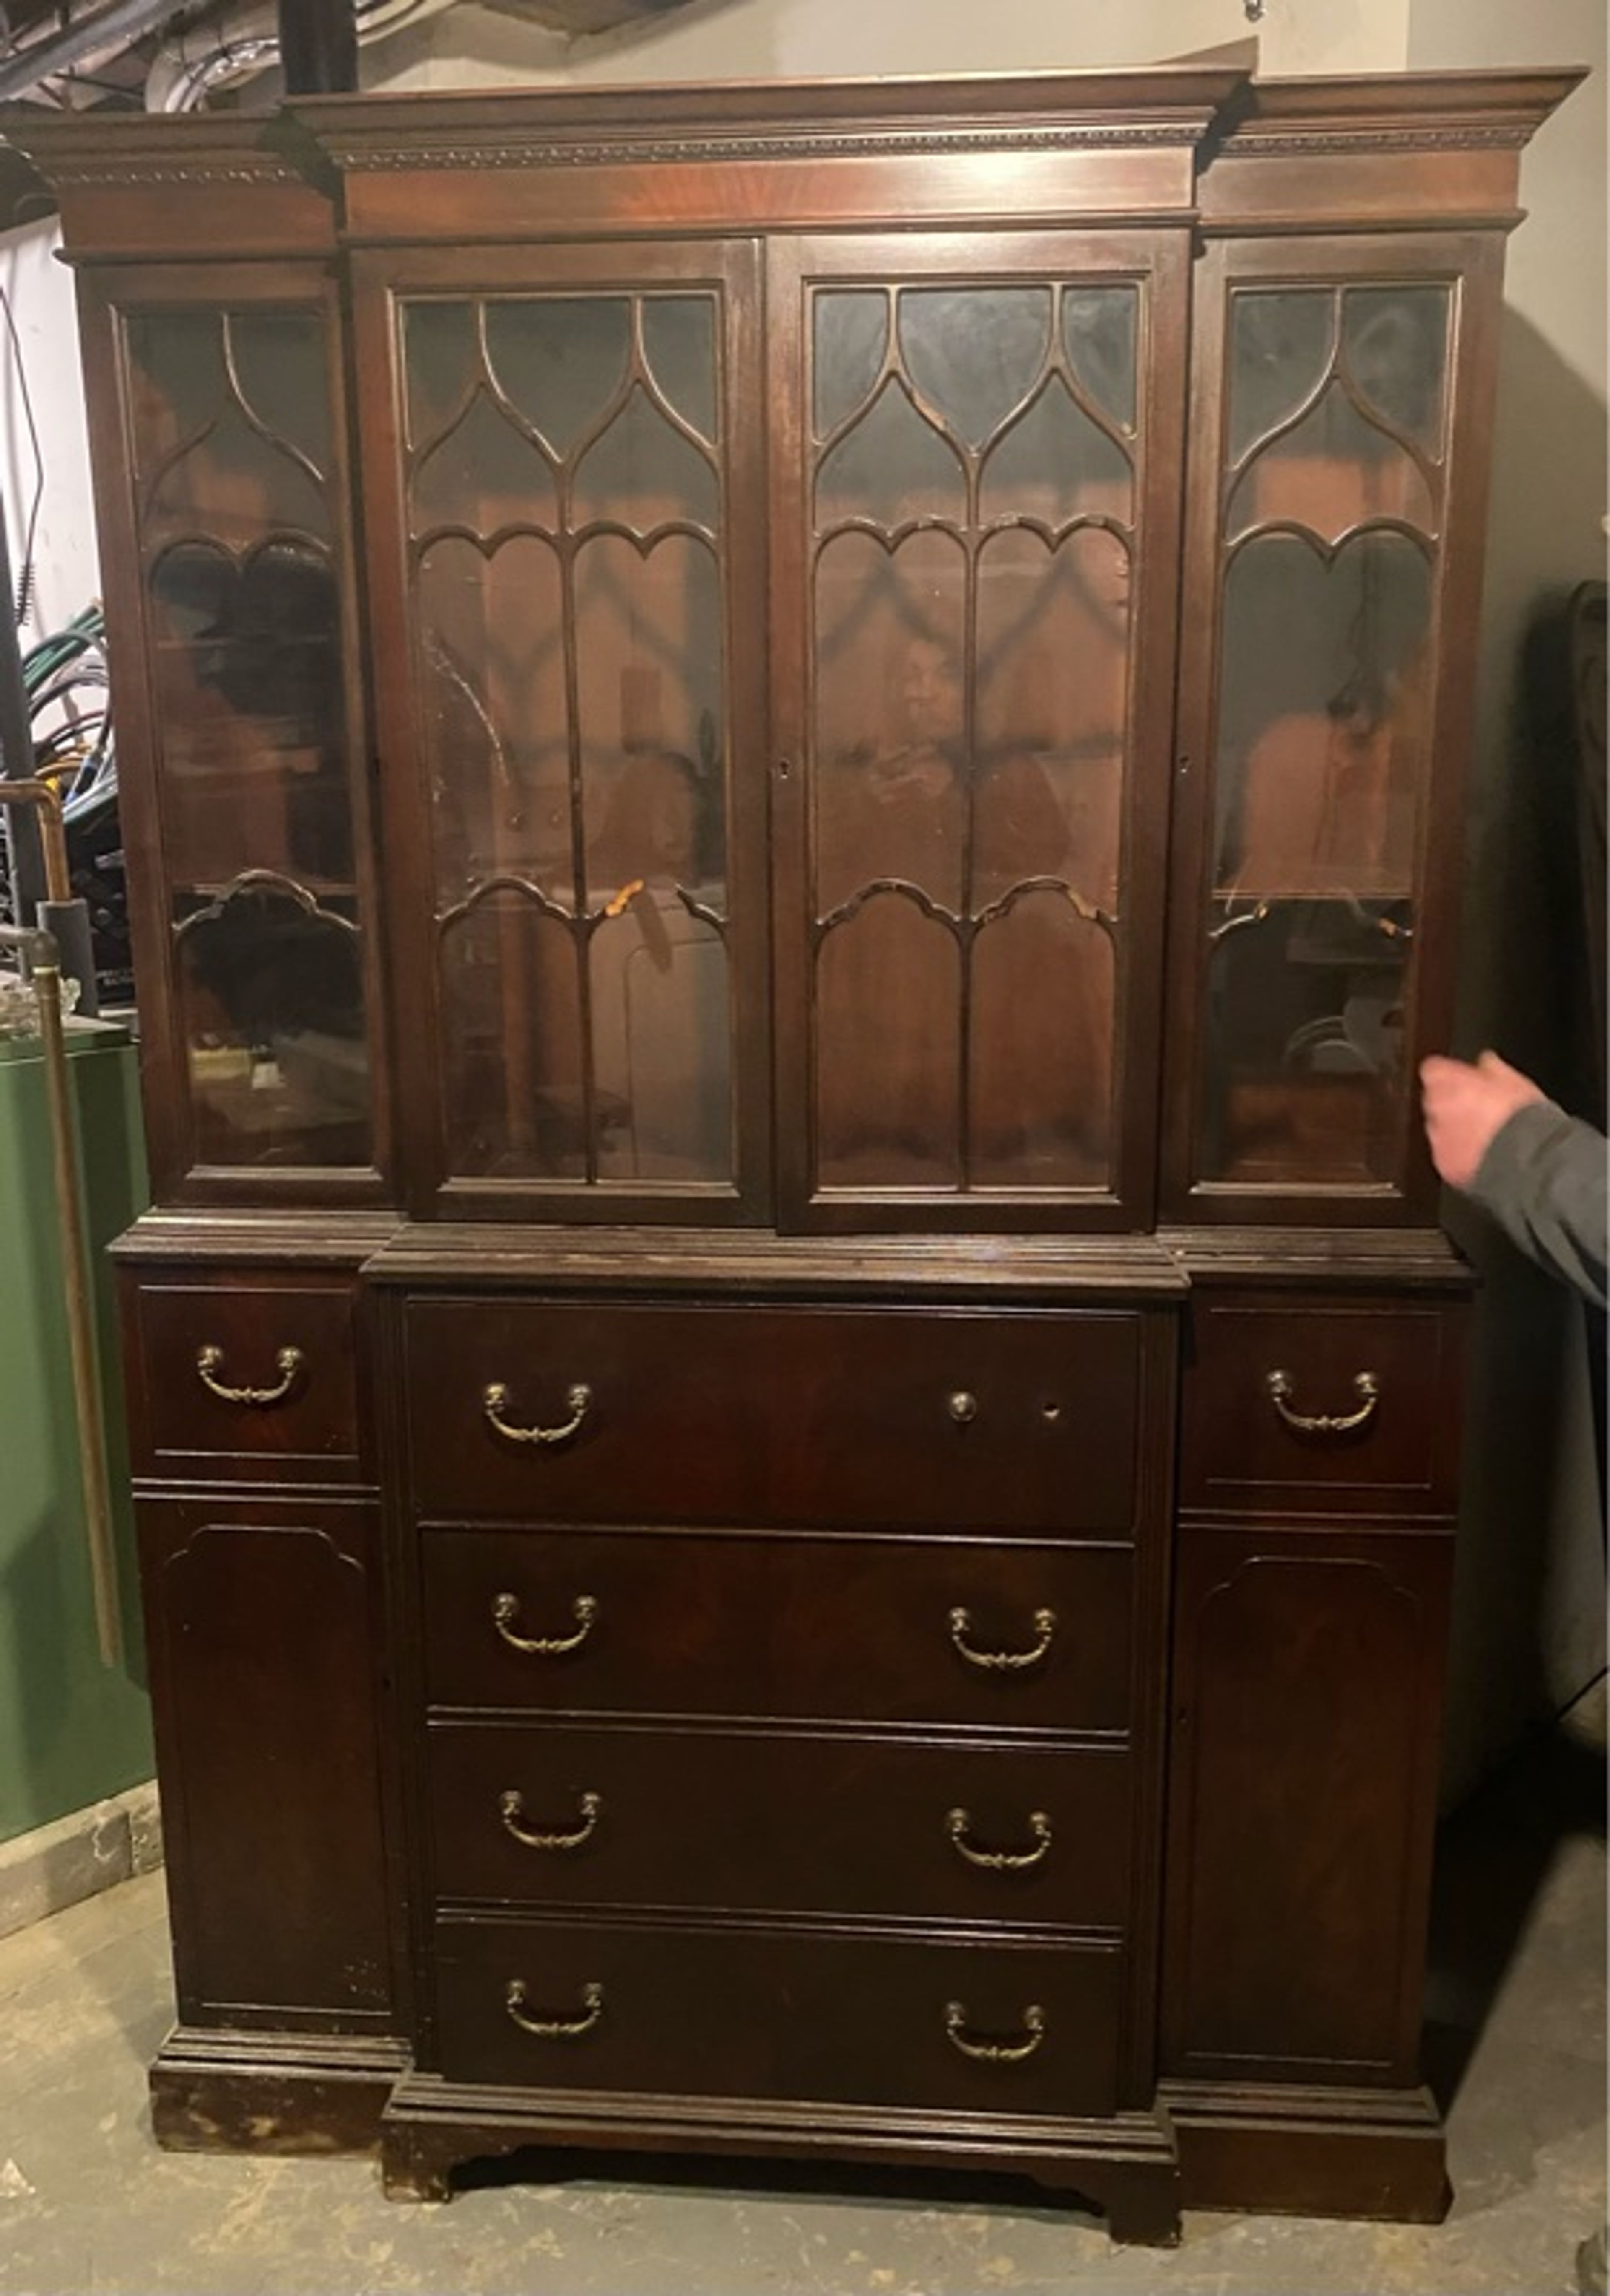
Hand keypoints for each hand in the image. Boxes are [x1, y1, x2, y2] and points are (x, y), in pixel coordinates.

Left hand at [1419, 1051, 1546, 1190]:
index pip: (1434, 1069)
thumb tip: (1486, 1061)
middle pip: (1435, 1099)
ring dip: (1454, 1128)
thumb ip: (1492, 1067)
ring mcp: (1438, 1137)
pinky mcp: (1444, 1163)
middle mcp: (1437, 1107)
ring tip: (1485, 1134)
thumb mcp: (1514, 1080)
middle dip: (1452, 1102)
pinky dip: (1459, 1153)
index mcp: (1449, 1081)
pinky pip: (1446, 1155)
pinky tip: (1484, 1152)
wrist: (1528, 1159)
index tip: (1462, 1078)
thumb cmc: (1522, 1118)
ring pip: (1439, 1128)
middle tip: (1478, 1108)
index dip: (1449, 1074)